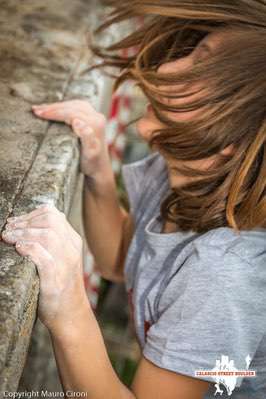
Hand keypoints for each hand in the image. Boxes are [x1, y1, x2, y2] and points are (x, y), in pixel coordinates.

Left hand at [1, 204, 88, 331]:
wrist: (71, 314)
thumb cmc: (60, 285)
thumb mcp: (62, 257)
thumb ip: (52, 240)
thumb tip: (31, 222)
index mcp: (73, 241)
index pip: (54, 215)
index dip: (32, 214)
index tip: (16, 221)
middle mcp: (71, 250)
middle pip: (51, 221)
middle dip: (25, 221)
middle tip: (8, 229)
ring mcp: (65, 264)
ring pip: (48, 235)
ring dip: (24, 233)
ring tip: (8, 237)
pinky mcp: (56, 280)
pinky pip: (44, 258)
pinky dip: (30, 249)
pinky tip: (18, 248)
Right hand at [32, 100, 110, 179]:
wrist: (99, 169)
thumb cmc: (92, 164)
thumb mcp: (89, 154)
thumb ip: (86, 137)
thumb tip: (77, 121)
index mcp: (95, 124)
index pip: (71, 113)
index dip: (54, 112)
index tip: (39, 113)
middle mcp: (97, 117)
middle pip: (71, 107)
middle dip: (52, 108)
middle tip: (35, 110)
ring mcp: (95, 116)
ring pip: (72, 105)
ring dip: (56, 106)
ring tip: (41, 109)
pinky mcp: (92, 118)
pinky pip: (75, 107)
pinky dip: (62, 107)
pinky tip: (53, 109)